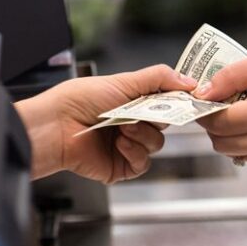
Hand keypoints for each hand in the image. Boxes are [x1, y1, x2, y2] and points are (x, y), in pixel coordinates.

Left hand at [17, 65, 196, 183]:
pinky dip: (135, 152)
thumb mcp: (122, 81)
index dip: (176, 100)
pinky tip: (120, 143)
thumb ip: (158, 78)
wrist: (56, 126)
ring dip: (143, 134)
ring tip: (124, 127)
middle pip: (164, 123)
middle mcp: (129, 123)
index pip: (164, 101)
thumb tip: (189, 80)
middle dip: (158, 116)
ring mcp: (125, 146)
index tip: (190, 98)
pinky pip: (142, 163)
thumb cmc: (79, 100)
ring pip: (156, 143)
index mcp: (130, 101)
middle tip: (147, 111)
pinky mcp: (119, 167)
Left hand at [193, 50, 246, 165]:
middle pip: (220, 141)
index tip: (202, 98)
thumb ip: (232, 75)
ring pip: (229, 151)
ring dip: (223, 133)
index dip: (204, 111)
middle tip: (217, 104)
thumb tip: (203, 92)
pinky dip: (239, 141)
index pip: (220, 121)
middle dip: (211, 123)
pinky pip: (245, 155)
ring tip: (236, 112)